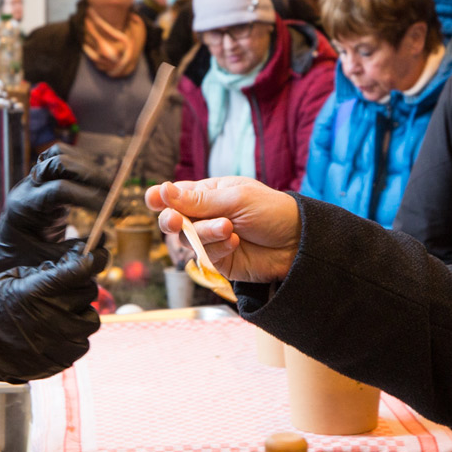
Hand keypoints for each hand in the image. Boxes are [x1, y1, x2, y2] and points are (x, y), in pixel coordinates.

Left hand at [0, 145, 108, 284]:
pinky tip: (97, 183)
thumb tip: (106, 239)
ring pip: (59, 154)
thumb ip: (74, 252)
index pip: (60, 190)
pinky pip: (63, 159)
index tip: (111, 212)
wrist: (1, 251)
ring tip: (109, 187)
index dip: (90, 197)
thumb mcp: (44, 261)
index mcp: (25, 206)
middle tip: (115, 195)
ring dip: (87, 167)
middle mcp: (28, 186)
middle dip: (90, 175)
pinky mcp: (45, 179)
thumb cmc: (20, 259)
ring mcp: (35, 180)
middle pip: (58, 162)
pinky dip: (82, 165)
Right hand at [0, 244, 107, 383]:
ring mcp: (60, 339)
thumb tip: (68, 265)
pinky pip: (82, 343)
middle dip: (80, 288)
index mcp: (41, 290)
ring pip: (90, 319)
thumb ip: (42, 272)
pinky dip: (75, 337)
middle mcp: (54, 314)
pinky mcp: (62, 359)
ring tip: (62, 315)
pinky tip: (58, 334)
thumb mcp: (12, 278)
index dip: (91, 260)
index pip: (81, 270)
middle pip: (89, 293)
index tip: (96, 257)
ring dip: (80, 314)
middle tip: (66, 291)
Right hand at [145, 177, 298, 283]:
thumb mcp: (236, 199)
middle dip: (171, 220)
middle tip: (176, 221)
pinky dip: (218, 248)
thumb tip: (163, 190)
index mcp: (209, 193)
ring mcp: (211, 240)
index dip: (161, 197)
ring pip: (187, 239)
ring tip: (228, 228)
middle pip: (173, 220)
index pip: (176, 195)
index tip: (153, 199)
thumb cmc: (272, 211)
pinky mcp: (219, 261)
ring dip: (205, 233)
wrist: (298, 243)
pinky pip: (205, 256)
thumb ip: (199, 200)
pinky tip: (235, 242)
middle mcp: (206, 216)